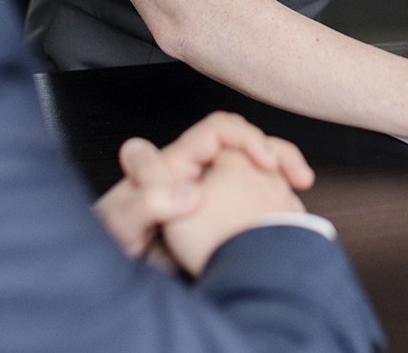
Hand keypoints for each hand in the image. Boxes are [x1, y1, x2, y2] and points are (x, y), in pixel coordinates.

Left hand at [92, 112, 312, 258]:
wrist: (107, 277)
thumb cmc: (111, 244)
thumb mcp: (122, 224)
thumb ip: (147, 202)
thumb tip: (190, 190)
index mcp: (174, 164)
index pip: (218, 131)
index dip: (246, 139)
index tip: (265, 163)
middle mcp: (193, 173)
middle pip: (243, 144)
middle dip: (275, 152)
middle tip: (298, 176)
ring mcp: (207, 193)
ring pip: (252, 170)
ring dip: (280, 174)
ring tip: (299, 190)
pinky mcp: (215, 216)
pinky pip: (251, 196)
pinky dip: (273, 199)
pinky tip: (285, 215)